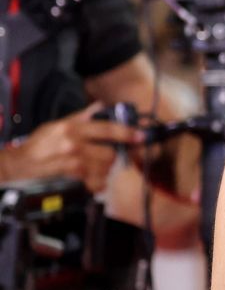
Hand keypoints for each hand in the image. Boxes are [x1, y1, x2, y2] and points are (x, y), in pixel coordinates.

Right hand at [0, 103, 145, 191]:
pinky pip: (94, 182)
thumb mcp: (55, 126)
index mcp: (72, 129)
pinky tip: (92, 180)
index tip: (141, 136)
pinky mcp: (70, 179)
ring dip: (105, 170)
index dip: (127, 133)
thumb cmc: (36, 146)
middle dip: (113, 156)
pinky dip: (97, 183)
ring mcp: (72, 163)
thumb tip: (99, 106)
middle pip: (110, 152)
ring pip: (104, 168)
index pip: (107, 129)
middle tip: (108, 156)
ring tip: (96, 168)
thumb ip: (79, 117)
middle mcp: (74, 145)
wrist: (17, 166)